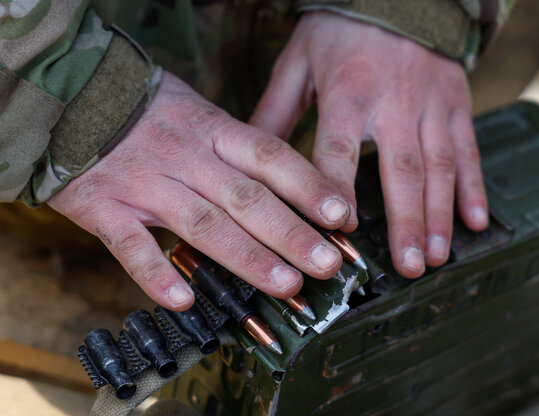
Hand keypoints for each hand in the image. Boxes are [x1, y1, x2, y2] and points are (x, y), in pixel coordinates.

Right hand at [49, 71, 352, 309]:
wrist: (68, 96)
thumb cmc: (146, 110)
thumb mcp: (198, 112)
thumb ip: (237, 147)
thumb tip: (290, 181)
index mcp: (211, 130)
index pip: (270, 157)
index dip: (308, 186)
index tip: (340, 215)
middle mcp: (185, 157)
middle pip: (247, 198)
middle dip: (290, 233)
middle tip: (325, 264)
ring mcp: (144, 183)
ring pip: (203, 224)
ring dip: (247, 257)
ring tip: (285, 285)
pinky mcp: (104, 207)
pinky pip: (130, 245)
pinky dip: (155, 274)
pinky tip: (183, 301)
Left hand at [251, 12, 488, 276]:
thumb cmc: (340, 29)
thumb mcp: (299, 59)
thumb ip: (276, 109)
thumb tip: (250, 157)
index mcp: (348, 93)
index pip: (340, 151)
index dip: (341, 192)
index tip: (342, 231)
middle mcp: (394, 103)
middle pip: (401, 171)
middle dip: (404, 223)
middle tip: (405, 268)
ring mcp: (431, 104)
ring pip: (440, 168)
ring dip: (438, 216)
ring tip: (435, 257)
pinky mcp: (457, 103)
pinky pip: (469, 150)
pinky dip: (473, 188)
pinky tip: (476, 222)